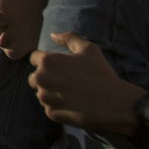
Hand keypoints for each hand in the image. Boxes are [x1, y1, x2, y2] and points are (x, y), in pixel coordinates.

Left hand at [28, 32, 143, 132]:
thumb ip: (69, 38)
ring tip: (72, 93)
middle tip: (67, 81)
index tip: (60, 67)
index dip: (47, 61)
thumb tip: (52, 35)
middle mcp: (41, 79)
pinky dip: (58, 106)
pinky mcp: (51, 113)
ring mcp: (45, 98)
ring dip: (52, 93)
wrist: (114, 103)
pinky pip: (49, 108)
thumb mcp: (89, 49)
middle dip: (46, 78)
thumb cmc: (101, 74)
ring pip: (41, 93)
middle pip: (34, 77)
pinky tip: (73, 104)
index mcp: (47, 61)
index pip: (34, 58)